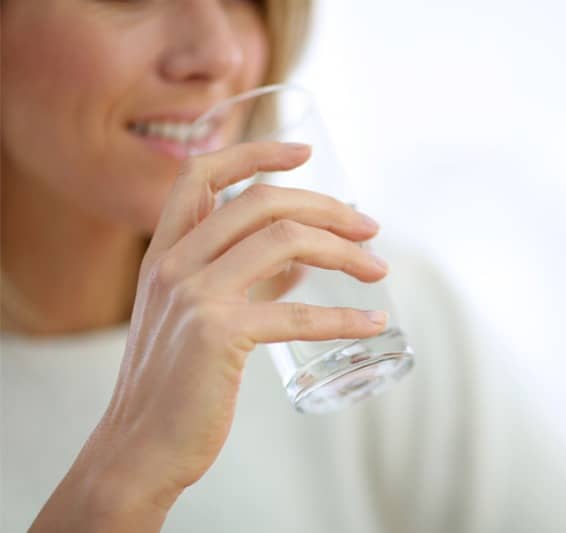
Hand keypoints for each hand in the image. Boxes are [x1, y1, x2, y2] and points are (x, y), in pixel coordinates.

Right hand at [36, 141, 388, 529]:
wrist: (139, 447)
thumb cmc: (176, 383)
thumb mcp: (196, 317)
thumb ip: (243, 282)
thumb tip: (300, 264)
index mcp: (164, 252)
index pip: (203, 175)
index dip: (255, 152)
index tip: (305, 152)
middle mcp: (174, 264)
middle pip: (263, 203)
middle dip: (327, 207)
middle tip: (370, 226)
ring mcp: (193, 296)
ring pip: (286, 243)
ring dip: (345, 252)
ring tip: (378, 269)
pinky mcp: (218, 335)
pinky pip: (297, 313)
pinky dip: (344, 317)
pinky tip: (373, 324)